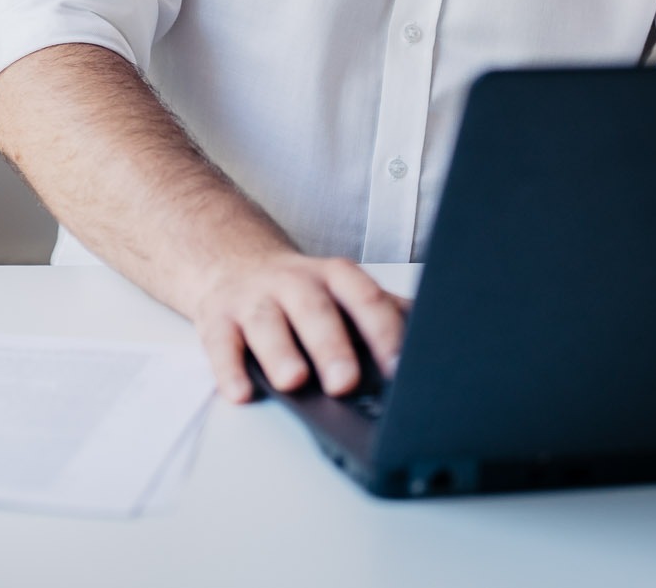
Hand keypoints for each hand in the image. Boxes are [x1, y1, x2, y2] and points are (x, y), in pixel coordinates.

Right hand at [189, 251, 406, 403]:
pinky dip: (229, 369)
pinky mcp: (217, 319)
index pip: (365, 299)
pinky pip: (221, 344)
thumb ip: (385, 315)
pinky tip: (241, 392)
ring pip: (267, 323)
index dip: (383, 331)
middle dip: (331, 346)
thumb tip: (438, 344)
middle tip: (346, 381)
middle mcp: (294, 283)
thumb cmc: (303, 292)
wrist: (234, 262)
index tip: (400, 367)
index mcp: (335, 278)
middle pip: (315, 310)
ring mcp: (254, 299)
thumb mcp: (345, 294)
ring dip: (280, 352)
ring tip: (294, 381)